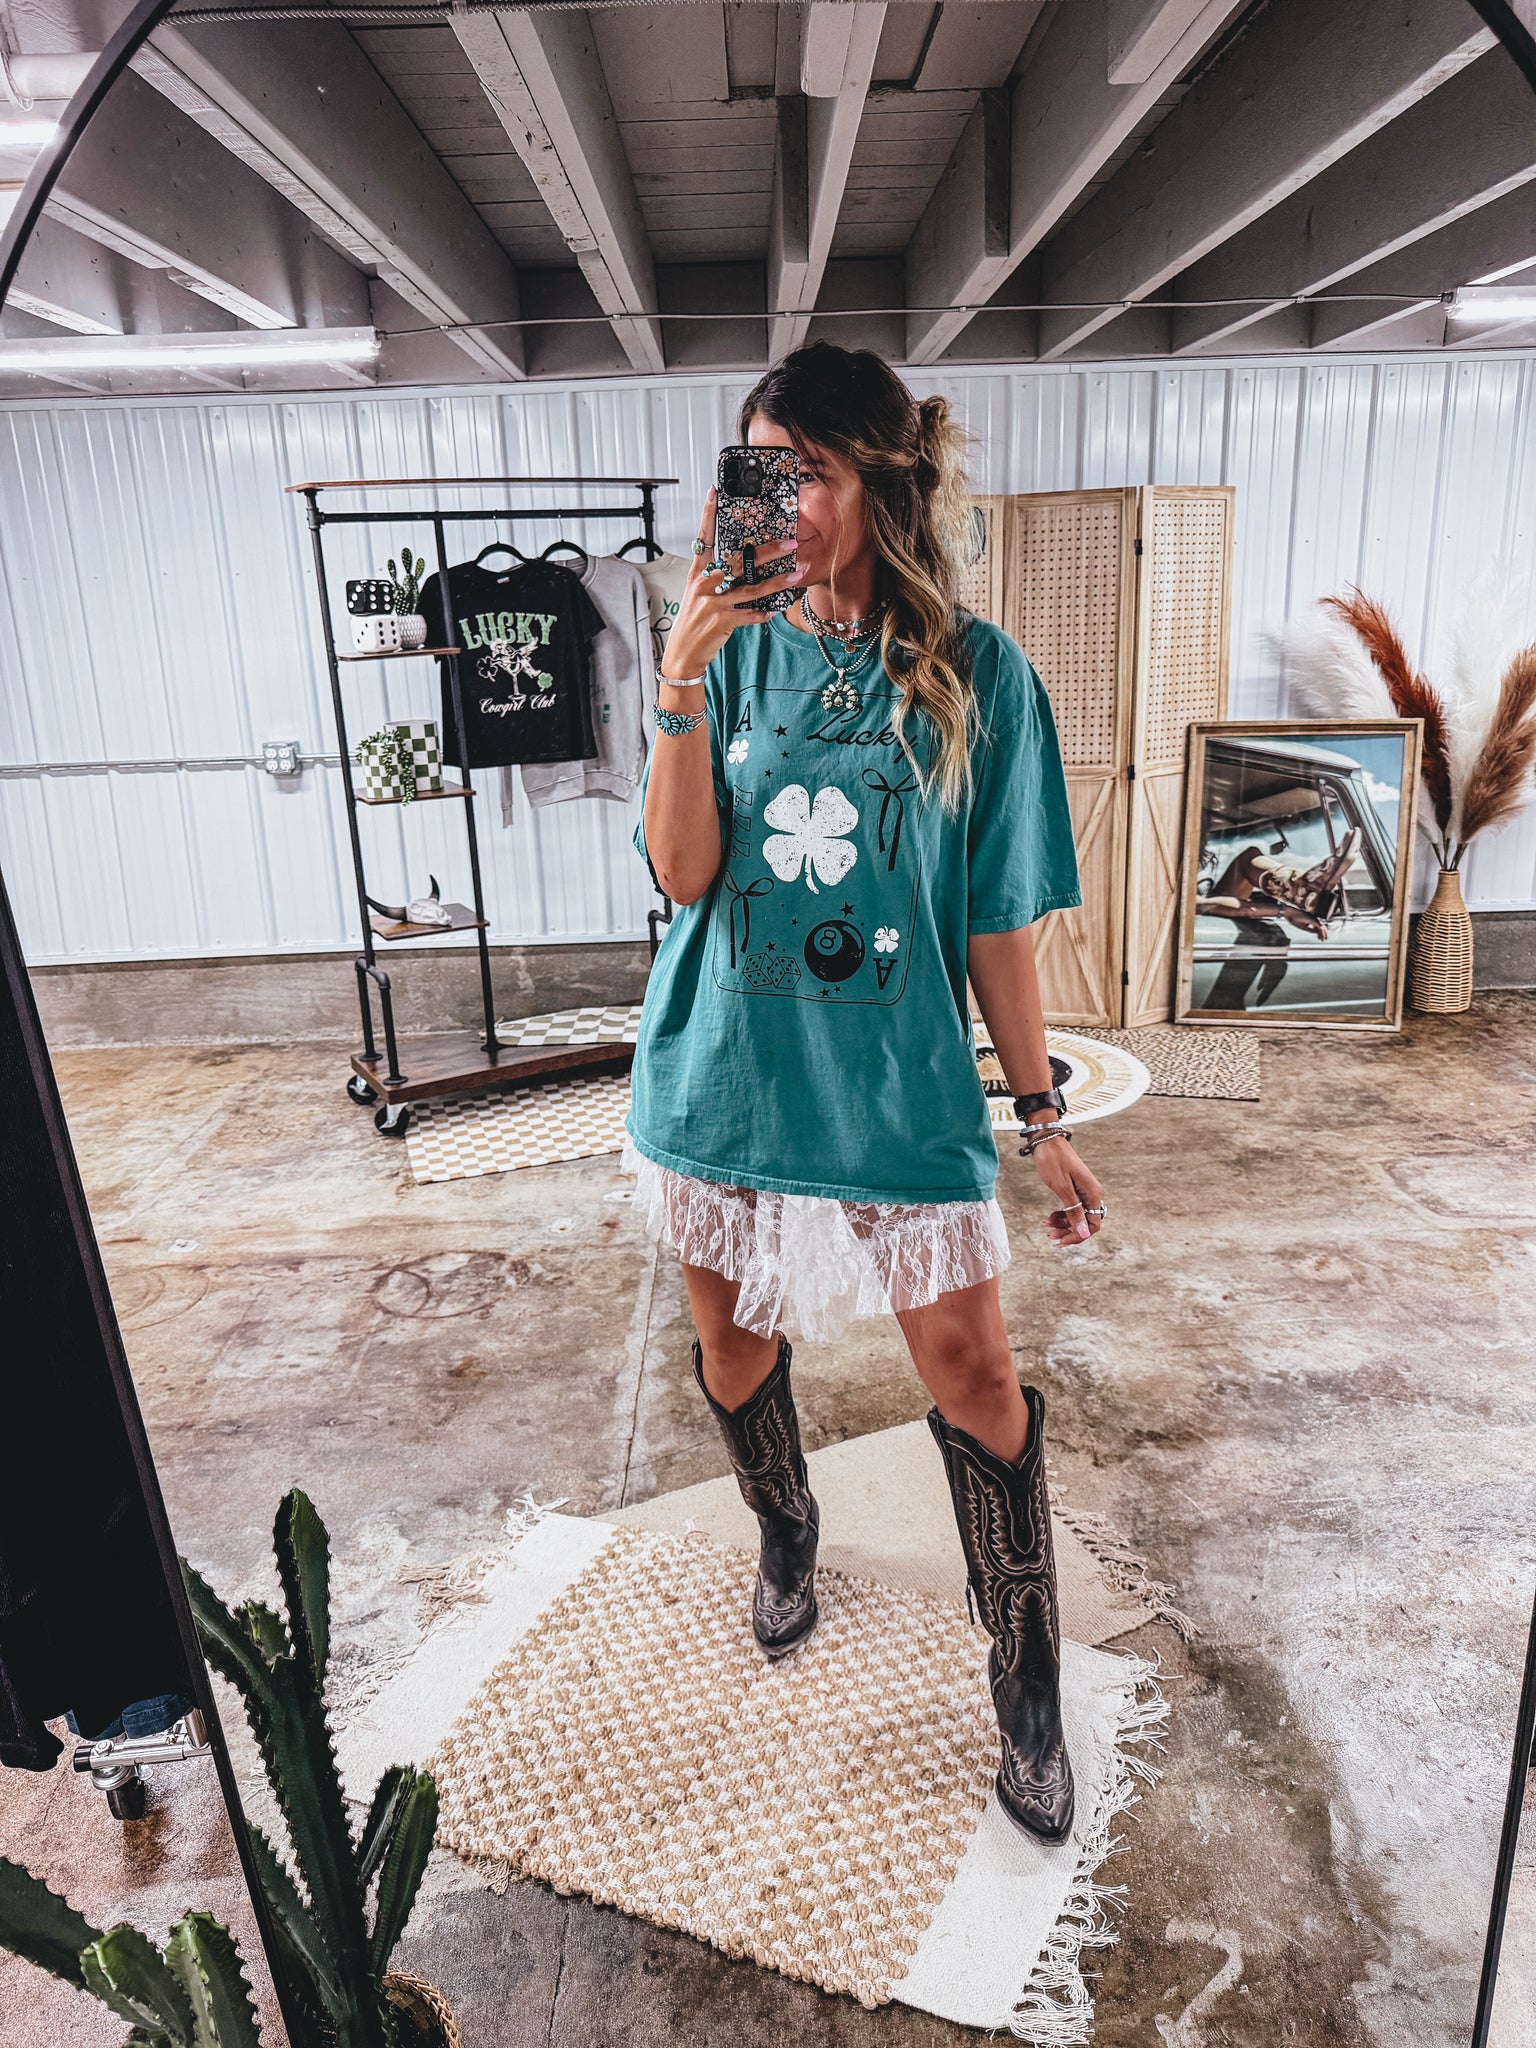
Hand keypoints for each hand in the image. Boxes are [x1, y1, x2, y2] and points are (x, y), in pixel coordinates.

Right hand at [660, 488, 801, 681]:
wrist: (682, 654)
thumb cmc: (693, 622)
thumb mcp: (697, 596)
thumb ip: (715, 579)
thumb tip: (740, 566)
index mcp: (697, 574)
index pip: (703, 539)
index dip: (707, 516)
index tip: (713, 493)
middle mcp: (704, 585)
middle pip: (738, 562)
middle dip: (766, 552)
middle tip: (789, 543)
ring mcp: (713, 604)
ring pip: (751, 589)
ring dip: (777, 582)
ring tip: (796, 575)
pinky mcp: (722, 622)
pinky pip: (750, 614)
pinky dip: (764, 612)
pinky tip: (777, 608)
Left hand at [1029, 1135, 1104, 1245]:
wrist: (1046, 1139)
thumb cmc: (1053, 1160)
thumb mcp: (1062, 1188)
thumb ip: (1074, 1211)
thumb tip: (1084, 1232)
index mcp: (1093, 1193)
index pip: (1093, 1225)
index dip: (1079, 1235)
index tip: (1061, 1240)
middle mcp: (1092, 1193)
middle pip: (1086, 1222)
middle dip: (1069, 1231)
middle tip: (1051, 1236)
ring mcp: (1084, 1191)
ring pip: (1078, 1216)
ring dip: (1063, 1224)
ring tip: (1047, 1225)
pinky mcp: (1075, 1188)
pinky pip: (1072, 1208)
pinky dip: (1061, 1215)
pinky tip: (1049, 1218)